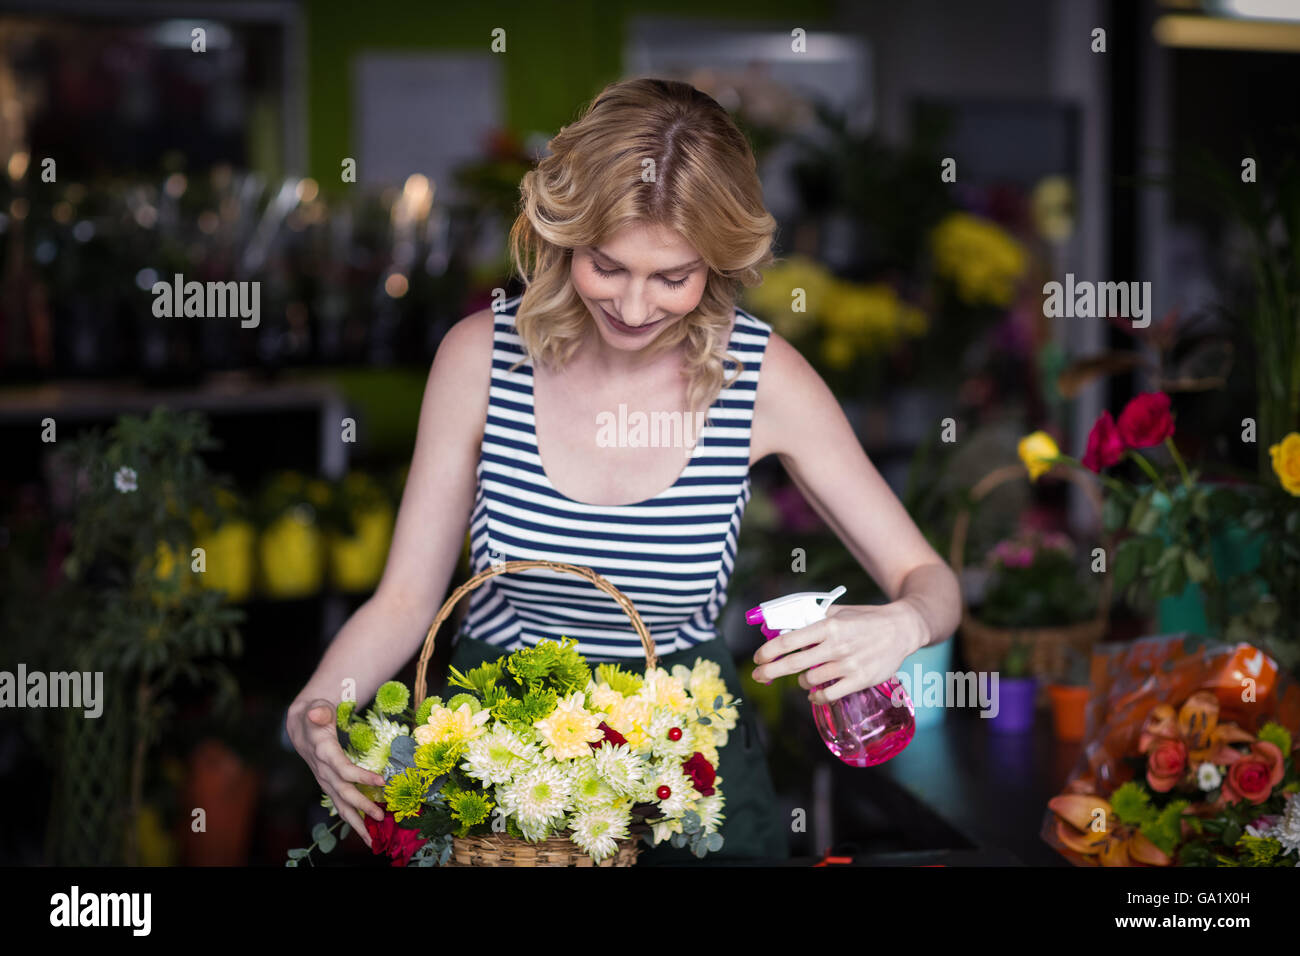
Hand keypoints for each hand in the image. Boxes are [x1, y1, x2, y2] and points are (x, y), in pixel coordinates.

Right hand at [286, 698, 386, 847]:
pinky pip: (341, 804)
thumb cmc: (314, 713)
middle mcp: (323, 771)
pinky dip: (353, 818)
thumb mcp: (316, 707)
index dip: (360, 776)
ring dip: (356, 823)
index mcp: (324, 753)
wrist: (300, 725)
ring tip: (372, 840)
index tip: (381, 781)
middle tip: (381, 816)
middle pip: (343, 792)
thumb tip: (317, 713)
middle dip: (362, 806)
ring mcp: (326, 780)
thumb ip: (319, 711)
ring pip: (340, 805)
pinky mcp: (330, 784)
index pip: (343, 769)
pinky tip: (366, 832)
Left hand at [750, 601, 928, 704]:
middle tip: (758, 676)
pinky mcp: (859, 680)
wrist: (901, 629)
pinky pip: (828, 695)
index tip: (757, 658)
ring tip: (804, 677)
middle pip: (794, 664)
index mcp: (828, 625)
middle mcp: (836, 646)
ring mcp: (848, 665)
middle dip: (770, 672)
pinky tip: (814, 693)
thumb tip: (785, 628)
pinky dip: (816, 696)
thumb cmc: (865, 619)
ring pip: (809, 680)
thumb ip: (813, 620)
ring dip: (801, 681)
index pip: (790, 641)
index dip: (769, 651)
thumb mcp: (838, 612)